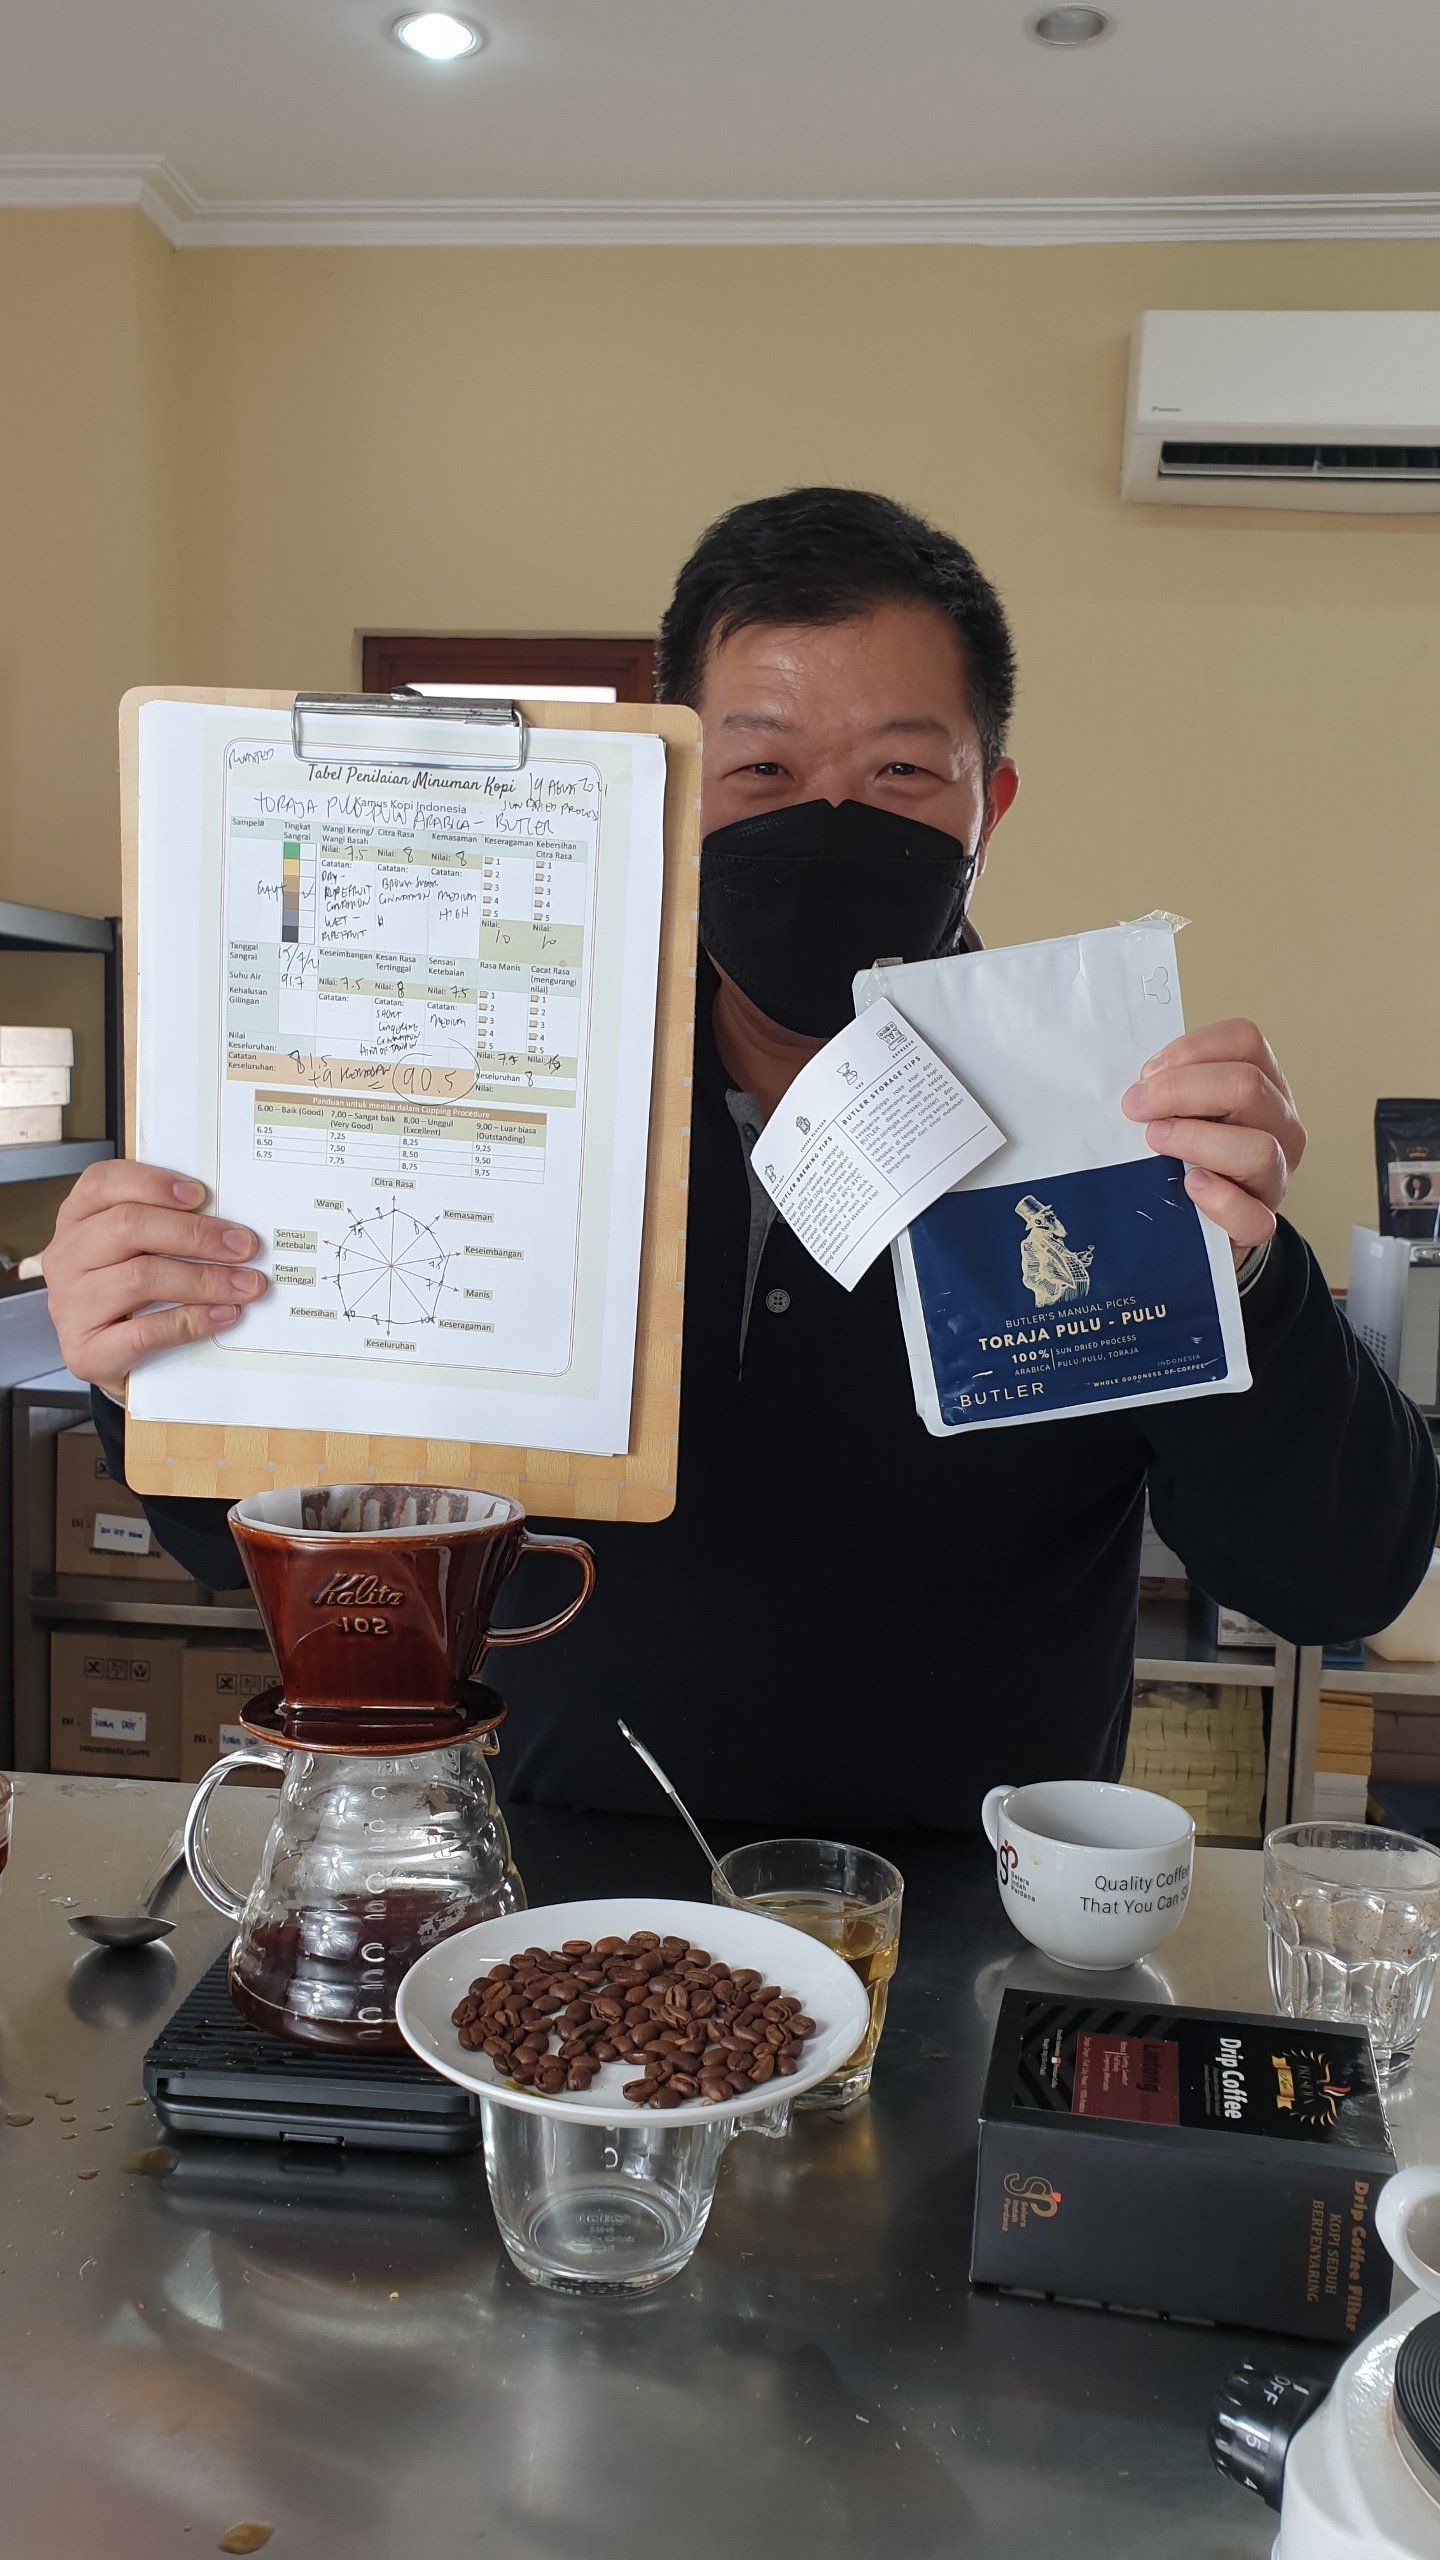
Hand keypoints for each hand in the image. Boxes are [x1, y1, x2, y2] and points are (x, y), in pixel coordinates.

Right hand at [41, 1161, 266, 1398]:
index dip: (152, 1183)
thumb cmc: (127, 1299)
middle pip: (127, 1227)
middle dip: (195, 1234)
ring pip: (140, 1278)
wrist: (112, 1363)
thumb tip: (226, 1224)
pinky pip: (144, 1332)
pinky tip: (222, 1315)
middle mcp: (66, 1259)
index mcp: (76, 1222)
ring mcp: (71, 1307)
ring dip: (203, 1279)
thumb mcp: (136, 1252)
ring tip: (244, 1285)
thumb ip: (166, 1227)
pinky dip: (190, 1322)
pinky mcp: (86, 1352)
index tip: (201, 1194)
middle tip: (243, 1246)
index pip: (102, 1184)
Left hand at [1121, 1020, 1305, 1263]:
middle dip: (1180, 1090)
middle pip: (1247, 1085)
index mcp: (1263, 1084)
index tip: (1147, 1074)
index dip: (1191, 1049)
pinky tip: (1190, 1187)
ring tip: (1156, 1142)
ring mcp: (1277, 1175)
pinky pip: (1253, 1216)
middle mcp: (1280, 1124)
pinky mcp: (1262, 1222)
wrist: (1200, 1220)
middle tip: (1135, 1107)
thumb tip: (1132, 1083)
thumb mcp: (1182, 1109)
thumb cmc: (1184, 1153)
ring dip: (1196, 1140)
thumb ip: (1166, 1088)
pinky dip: (1219, 1201)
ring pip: (1257, 1148)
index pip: (1245, 1040)